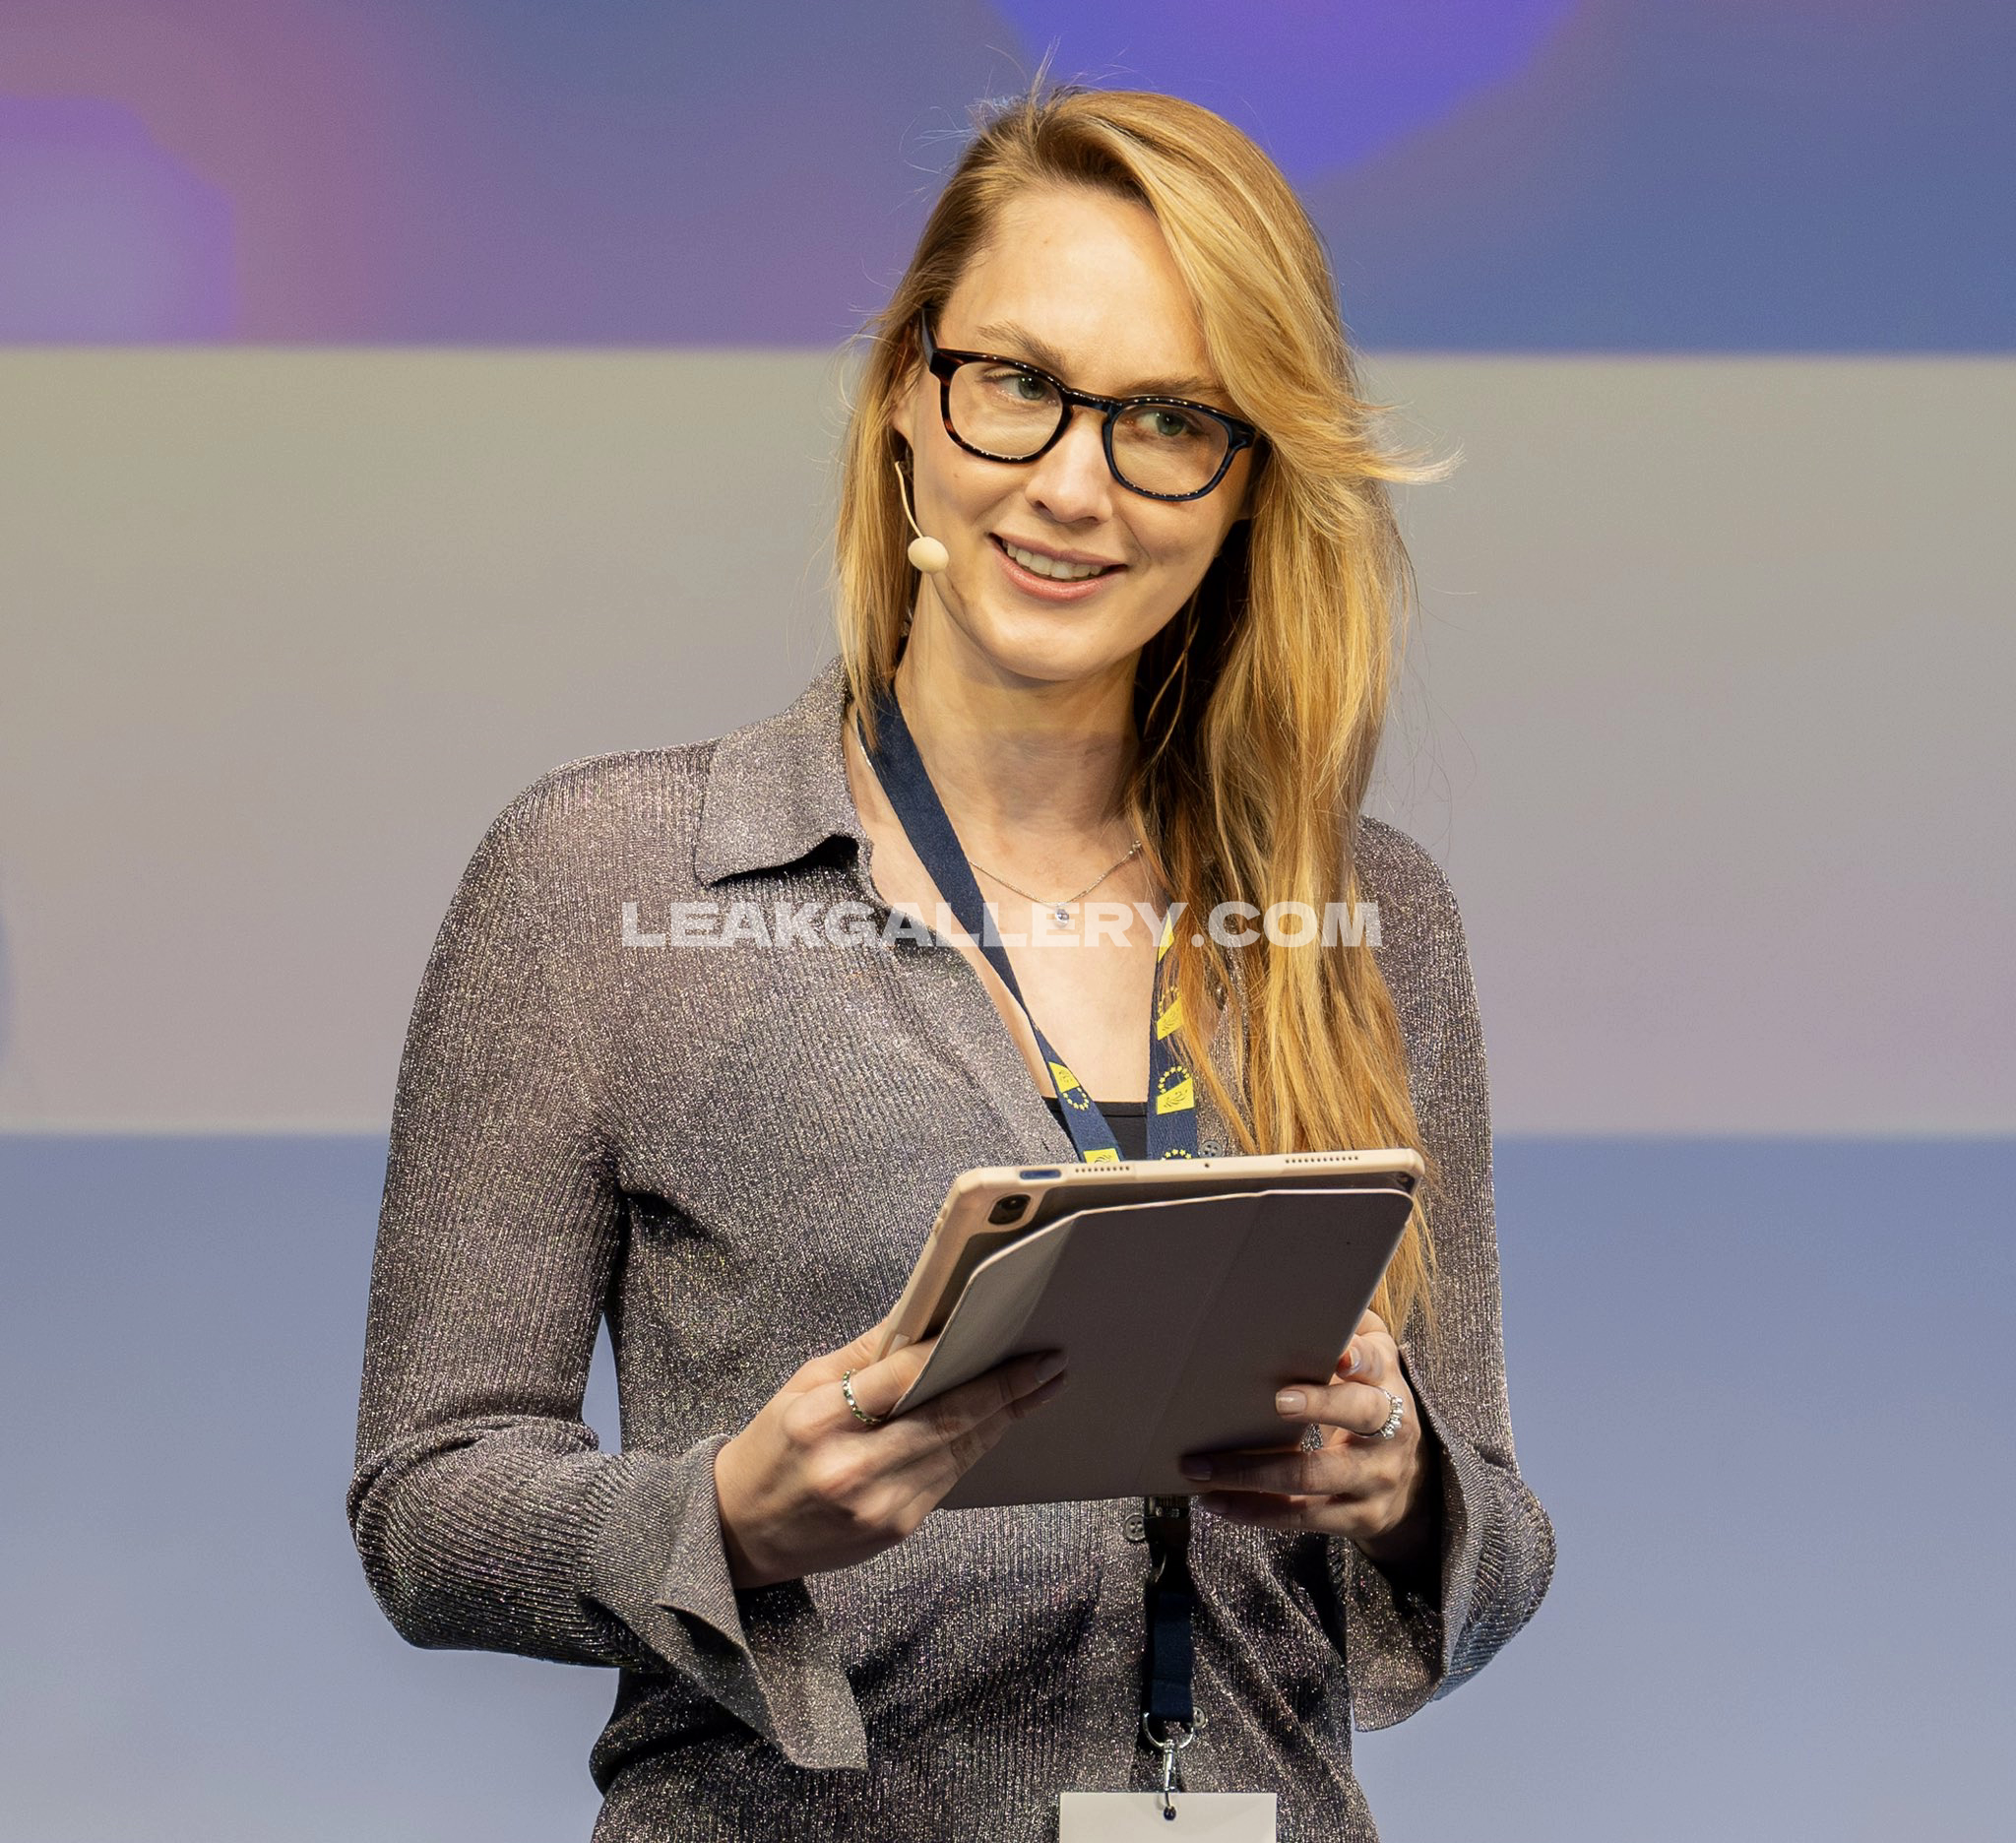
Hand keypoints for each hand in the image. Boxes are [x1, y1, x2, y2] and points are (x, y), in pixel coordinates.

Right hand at [713, 1314, 1067, 1588]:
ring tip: (1041, 1384)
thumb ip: (863, 1355)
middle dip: (1004, 1388)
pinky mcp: (896, 1528)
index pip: (901, 1378)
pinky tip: (1002, 1419)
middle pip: (946, 1420)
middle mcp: (851, 1468)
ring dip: (1005, 1416)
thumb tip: (924, 1316)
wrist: (742, 1532)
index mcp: (819, 1422)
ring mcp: (878, 1505)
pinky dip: (978, 1444)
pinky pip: (950, 1477)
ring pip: (958, 1451)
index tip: (997, 1330)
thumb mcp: (800, 1388)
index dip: (955, 1353)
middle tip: (1048, 1361)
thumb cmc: (773, 1447)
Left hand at [1179, 1309, 1439, 1577]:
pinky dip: (1255, 1511)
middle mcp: (1390, 1431)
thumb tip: (1312, 1291)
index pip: (1379, 1364)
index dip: (1361, 1358)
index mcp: (1388, 1382)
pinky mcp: (1357, 1518)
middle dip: (1318, 1407)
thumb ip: (1353, 1330)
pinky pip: (1302, 1517)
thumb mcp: (1375, 1362)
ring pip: (1314, 1476)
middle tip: (1274, 1400)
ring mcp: (1374, 1479)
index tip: (1339, 1354)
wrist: (1414, 1482)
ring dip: (1252, 1473)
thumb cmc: (1371, 1400)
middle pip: (1358, 1416)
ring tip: (1199, 1468)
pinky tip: (1216, 1503)